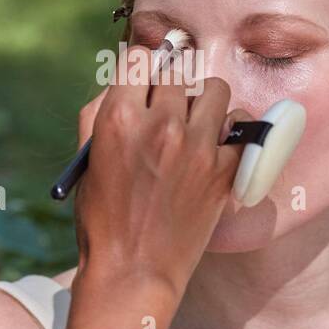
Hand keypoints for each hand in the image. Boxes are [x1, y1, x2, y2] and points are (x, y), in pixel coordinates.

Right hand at [71, 45, 250, 303]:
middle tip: (166, 107)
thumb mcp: (88, 158)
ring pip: (214, 88)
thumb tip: (123, 81)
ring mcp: (197, 146)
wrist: (133, 271)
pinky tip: (215, 145)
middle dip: (170, 85)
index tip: (143, 82)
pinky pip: (240, 125)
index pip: (139, 57)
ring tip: (195, 121)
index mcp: (119, 117)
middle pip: (177, 70)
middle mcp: (160, 124)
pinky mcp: (223, 169)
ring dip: (203, 99)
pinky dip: (229, 131)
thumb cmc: (102, 217)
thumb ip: (100, 112)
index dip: (140, 68)